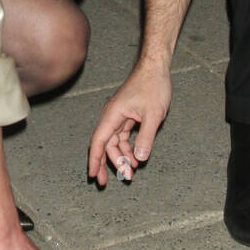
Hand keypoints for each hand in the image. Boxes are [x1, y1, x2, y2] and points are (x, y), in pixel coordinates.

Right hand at [88, 63, 171, 185]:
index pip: (99, 141)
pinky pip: (123, 136)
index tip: (93, 175)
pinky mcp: (127, 116)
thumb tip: (140, 159)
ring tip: (131, 172)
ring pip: (115, 142)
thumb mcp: (153, 114)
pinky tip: (135, 158)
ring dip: (121, 157)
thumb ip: (146, 137)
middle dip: (109, 163)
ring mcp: (119, 116)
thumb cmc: (153, 86)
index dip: (95, 159)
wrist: (156, 68)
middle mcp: (112, 116)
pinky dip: (128, 148)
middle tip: (111, 182)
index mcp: (113, 114)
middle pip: (106, 144)